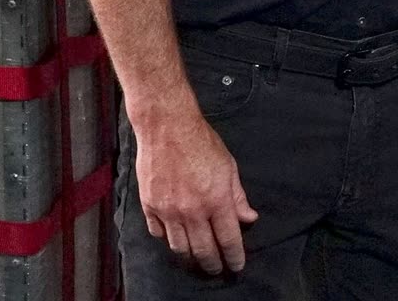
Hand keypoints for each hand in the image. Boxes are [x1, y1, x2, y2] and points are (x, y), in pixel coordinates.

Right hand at [133, 110, 258, 273]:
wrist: (167, 128)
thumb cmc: (201, 143)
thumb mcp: (229, 167)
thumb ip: (238, 197)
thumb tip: (248, 218)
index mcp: (216, 200)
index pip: (228, 239)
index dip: (234, 256)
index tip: (237, 265)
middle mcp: (192, 210)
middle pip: (203, 250)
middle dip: (213, 264)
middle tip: (217, 269)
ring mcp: (168, 210)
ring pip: (179, 247)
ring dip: (190, 257)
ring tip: (198, 259)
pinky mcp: (149, 206)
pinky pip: (158, 233)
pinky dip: (168, 239)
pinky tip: (176, 239)